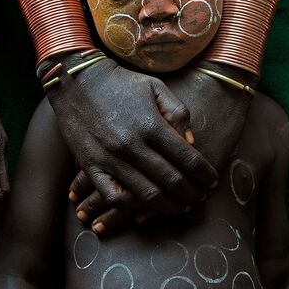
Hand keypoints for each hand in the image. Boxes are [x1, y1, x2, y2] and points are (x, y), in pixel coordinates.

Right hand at [68, 62, 255, 234]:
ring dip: (169, 206)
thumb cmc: (120, 82)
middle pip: (172, 181)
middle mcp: (133, 145)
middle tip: (201, 197)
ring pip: (147, 195)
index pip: (188, 159)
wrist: (77, 80)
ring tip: (180, 206)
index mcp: (152, 124)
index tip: (212, 180)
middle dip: (192, 194)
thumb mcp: (156, 88)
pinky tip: (142, 207)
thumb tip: (191, 144)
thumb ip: (178, 114)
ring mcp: (111, 158)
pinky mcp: (91, 165)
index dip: (205, 174)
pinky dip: (130, 207)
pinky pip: (113, 196)